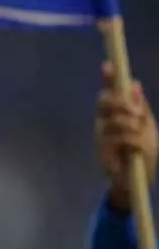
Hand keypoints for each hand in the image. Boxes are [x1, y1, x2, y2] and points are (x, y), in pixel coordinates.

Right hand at [96, 62, 157, 211]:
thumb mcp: (146, 129)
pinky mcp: (103, 150)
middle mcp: (104, 123)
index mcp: (114, 116)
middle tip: (138, 113)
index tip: (107, 65)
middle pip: (106, 101)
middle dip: (123, 103)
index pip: (108, 93)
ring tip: (141, 138)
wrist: (134, 183)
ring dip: (134, 126)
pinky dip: (136, 141)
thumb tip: (134, 83)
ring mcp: (101, 136)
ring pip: (118, 119)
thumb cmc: (142, 155)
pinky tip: (138, 151)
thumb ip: (139, 108)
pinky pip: (124, 136)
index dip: (107, 79)